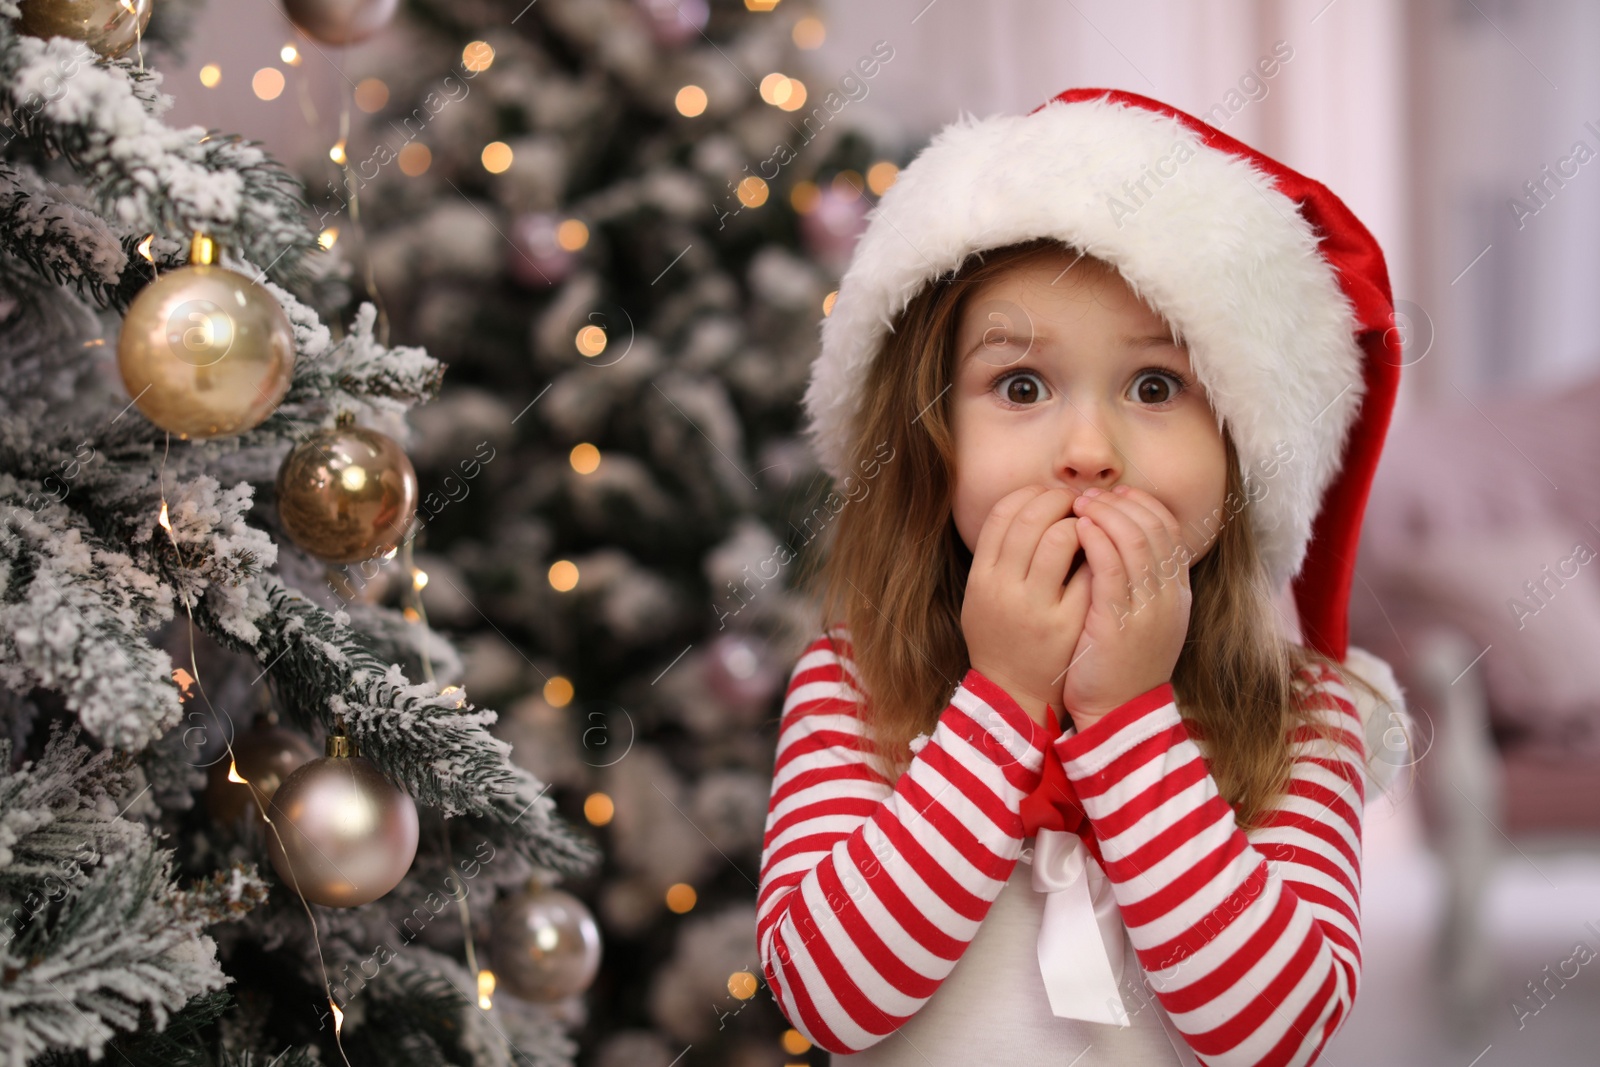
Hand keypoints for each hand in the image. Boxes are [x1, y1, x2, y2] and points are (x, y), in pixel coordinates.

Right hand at [962, 486, 1093, 724]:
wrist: (1015, 693)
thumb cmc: (1001, 636)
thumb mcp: (982, 595)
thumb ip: (999, 554)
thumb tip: (1031, 505)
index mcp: (981, 577)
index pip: (1001, 514)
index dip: (1029, 495)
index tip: (1048, 495)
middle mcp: (1003, 588)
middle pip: (1030, 518)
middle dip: (1059, 500)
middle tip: (1077, 503)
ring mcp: (1035, 606)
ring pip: (1060, 538)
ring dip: (1081, 523)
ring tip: (1090, 528)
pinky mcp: (1067, 623)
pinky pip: (1088, 571)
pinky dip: (1099, 554)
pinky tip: (1104, 555)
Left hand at [1061, 485, 1192, 728]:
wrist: (1117, 715)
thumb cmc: (1119, 665)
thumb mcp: (1142, 620)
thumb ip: (1139, 583)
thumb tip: (1122, 541)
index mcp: (1176, 594)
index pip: (1169, 531)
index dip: (1143, 505)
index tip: (1116, 494)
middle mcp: (1168, 598)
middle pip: (1153, 529)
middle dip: (1120, 503)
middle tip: (1090, 495)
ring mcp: (1148, 610)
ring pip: (1135, 541)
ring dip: (1106, 514)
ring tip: (1079, 504)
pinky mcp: (1119, 623)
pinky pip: (1112, 568)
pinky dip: (1098, 541)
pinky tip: (1080, 527)